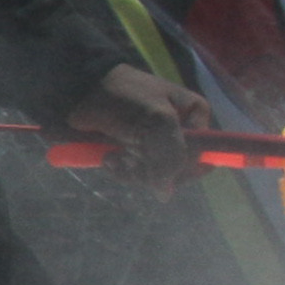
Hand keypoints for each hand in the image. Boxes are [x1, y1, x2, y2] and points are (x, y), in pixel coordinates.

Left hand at [67, 62, 206, 188]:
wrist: (82, 90)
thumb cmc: (125, 97)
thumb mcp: (157, 120)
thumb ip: (171, 155)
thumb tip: (165, 195)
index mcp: (194, 115)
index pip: (202, 154)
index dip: (183, 168)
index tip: (162, 169)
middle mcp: (178, 131)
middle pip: (177, 169)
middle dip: (152, 170)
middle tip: (131, 157)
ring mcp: (155, 143)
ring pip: (154, 175)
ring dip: (133, 171)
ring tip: (116, 156)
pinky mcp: (133, 152)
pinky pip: (134, 173)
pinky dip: (120, 170)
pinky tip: (108, 158)